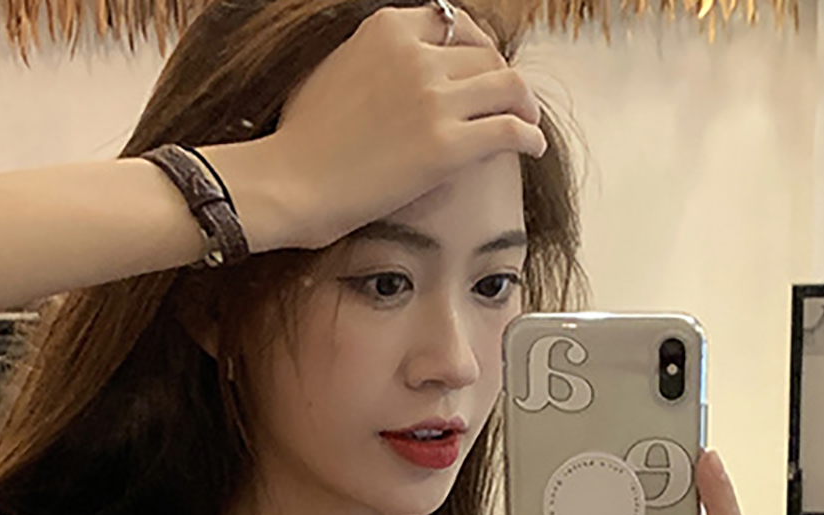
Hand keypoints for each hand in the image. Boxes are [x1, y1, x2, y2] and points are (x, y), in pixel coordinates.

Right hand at [248, 5, 546, 250]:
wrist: (290, 182)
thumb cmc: (302, 141)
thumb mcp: (333, 70)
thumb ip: (371, 58)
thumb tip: (391, 67)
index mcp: (387, 29)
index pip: (453, 22)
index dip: (477, 47)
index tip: (483, 70)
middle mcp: (415, 54)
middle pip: (485, 56)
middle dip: (504, 80)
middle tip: (513, 103)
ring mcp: (433, 98)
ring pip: (507, 87)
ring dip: (526, 106)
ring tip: (530, 123)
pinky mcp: (446, 145)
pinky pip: (510, 130)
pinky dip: (530, 136)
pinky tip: (533, 147)